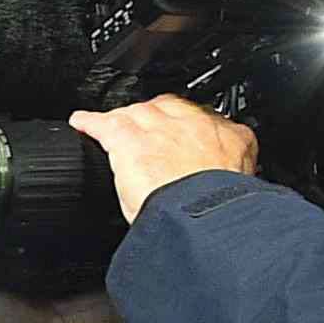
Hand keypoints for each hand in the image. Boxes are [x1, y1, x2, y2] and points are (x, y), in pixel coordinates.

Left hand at [67, 96, 260, 221]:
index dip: (190, 130)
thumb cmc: (223, 211)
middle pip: (169, 108)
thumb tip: (230, 196)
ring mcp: (161, 127)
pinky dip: (90, 123)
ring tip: (113, 128)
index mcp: (231, 137)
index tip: (184, 139)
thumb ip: (232, 178)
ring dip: (126, 121)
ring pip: (138, 113)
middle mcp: (196, 124)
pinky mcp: (129, 138)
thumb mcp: (241, 185)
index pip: (209, 121)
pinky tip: (82, 123)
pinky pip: (103, 123)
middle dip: (157, 119)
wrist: (206, 214)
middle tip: (147, 135)